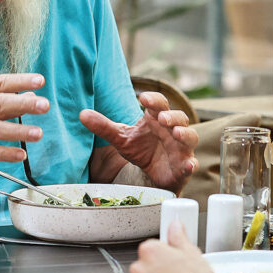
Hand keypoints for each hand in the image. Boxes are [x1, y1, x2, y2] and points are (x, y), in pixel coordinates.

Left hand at [80, 91, 197, 191]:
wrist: (151, 175)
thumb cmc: (140, 150)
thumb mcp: (120, 138)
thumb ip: (103, 126)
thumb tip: (81, 114)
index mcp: (156, 119)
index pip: (159, 104)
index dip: (154, 100)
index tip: (143, 98)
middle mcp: (172, 130)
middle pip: (179, 117)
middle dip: (171, 116)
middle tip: (161, 118)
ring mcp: (180, 148)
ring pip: (189, 136)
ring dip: (185, 134)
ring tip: (176, 133)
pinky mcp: (184, 167)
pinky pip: (191, 164)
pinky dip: (191, 164)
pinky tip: (189, 165)